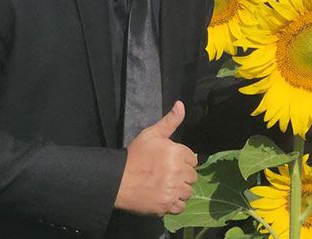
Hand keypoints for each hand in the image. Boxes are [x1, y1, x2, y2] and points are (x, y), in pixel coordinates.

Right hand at [115, 101, 197, 216]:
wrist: (118, 180)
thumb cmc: (135, 156)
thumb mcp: (150, 134)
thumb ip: (169, 121)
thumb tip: (181, 105)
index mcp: (176, 153)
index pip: (193, 159)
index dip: (182, 160)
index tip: (170, 162)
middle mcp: (178, 171)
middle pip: (192, 177)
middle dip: (182, 175)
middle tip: (166, 174)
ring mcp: (173, 190)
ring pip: (188, 192)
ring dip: (179, 190)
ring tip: (165, 186)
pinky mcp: (167, 205)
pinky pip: (180, 206)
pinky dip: (174, 203)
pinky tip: (164, 196)